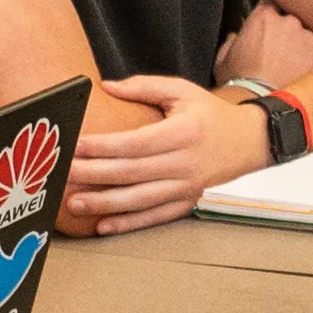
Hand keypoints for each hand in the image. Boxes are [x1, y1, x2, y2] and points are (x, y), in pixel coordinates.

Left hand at [60, 73, 244, 235]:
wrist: (248, 142)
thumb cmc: (211, 115)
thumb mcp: (182, 91)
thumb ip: (144, 87)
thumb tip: (106, 86)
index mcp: (183, 132)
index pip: (136, 142)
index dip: (104, 146)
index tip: (76, 145)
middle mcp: (185, 162)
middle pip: (132, 172)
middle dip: (94, 173)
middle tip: (64, 173)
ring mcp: (186, 186)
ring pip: (139, 199)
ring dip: (105, 202)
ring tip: (75, 202)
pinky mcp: (186, 201)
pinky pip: (154, 216)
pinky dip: (128, 223)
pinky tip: (103, 225)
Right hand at [219, 0, 312, 89]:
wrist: (263, 109)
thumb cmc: (240, 87)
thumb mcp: (223, 62)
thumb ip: (233, 42)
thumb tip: (237, 37)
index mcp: (264, 18)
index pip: (271, 0)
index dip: (273, 11)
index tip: (272, 21)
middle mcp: (289, 23)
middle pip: (293, 22)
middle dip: (289, 36)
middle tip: (281, 57)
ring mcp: (310, 38)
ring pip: (310, 39)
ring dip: (304, 51)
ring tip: (294, 73)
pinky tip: (306, 79)